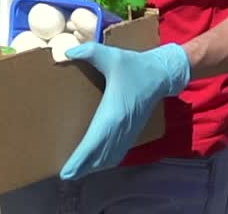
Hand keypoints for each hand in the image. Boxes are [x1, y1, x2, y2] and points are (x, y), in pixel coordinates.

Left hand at [60, 41, 191, 179]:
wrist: (161, 74)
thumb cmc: (135, 66)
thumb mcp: (112, 56)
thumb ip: (89, 52)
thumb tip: (65, 52)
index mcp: (113, 113)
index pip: (94, 142)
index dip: (81, 158)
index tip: (67, 171)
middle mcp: (120, 127)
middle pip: (100, 155)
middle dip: (83, 167)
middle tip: (66, 175)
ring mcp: (128, 132)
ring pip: (110, 156)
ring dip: (94, 166)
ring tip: (77, 171)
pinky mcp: (133, 131)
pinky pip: (118, 152)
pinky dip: (107, 161)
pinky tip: (98, 163)